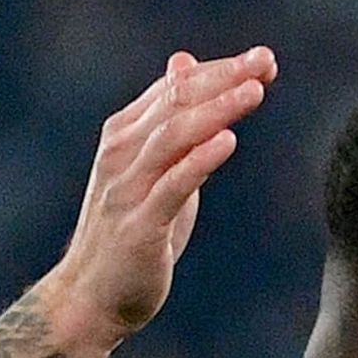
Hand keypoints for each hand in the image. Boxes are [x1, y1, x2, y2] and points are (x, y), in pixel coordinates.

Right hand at [44, 47, 276, 357]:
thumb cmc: (130, 231)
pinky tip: (228, 141)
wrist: (90, 298)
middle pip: (176, 103)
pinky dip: (199, 160)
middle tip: (267, 61)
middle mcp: (122, 153)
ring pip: (173, 136)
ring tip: (254, 92)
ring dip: (215, 110)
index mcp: (125, 135)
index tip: (265, 59)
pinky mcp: (140, 226)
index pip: (175, 88)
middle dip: (223, 78)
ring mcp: (128, 188)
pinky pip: (172, 186)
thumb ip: (171, 121)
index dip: (220, 70)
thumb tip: (185, 65)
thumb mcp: (153, 168)